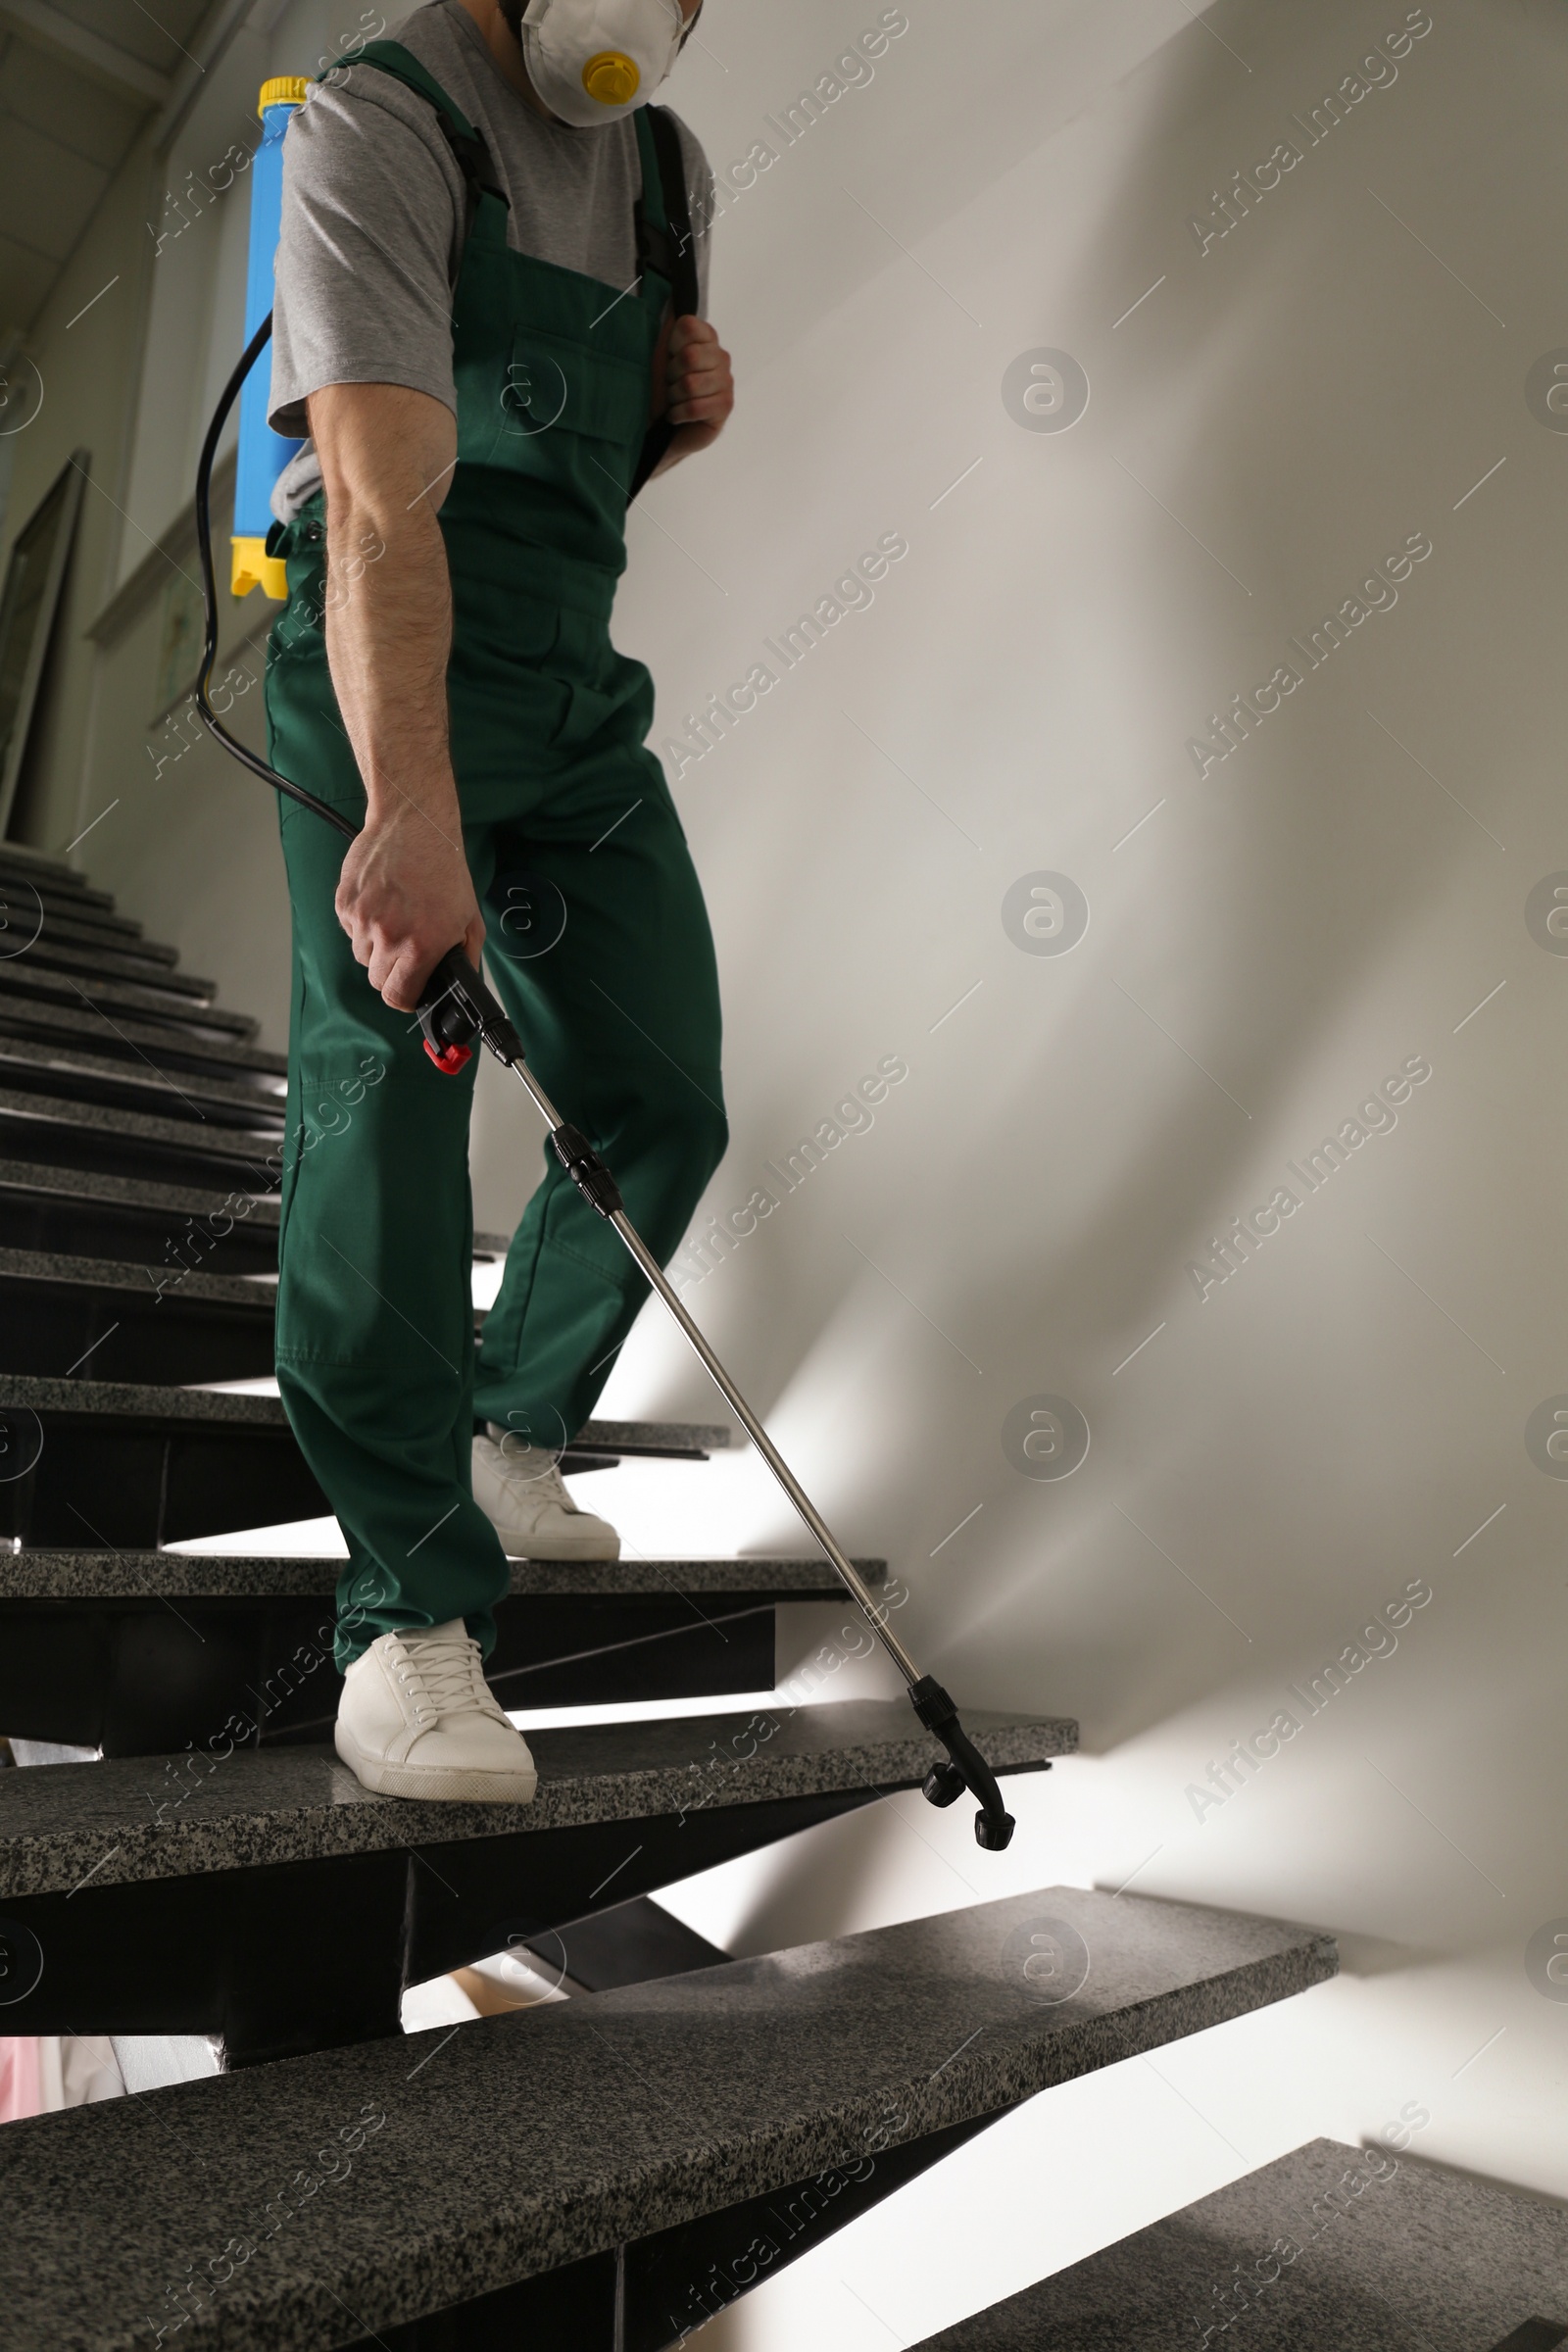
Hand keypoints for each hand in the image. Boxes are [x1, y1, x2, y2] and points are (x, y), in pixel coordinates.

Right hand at [334, 804, 484, 1012]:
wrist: (414, 825)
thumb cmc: (445, 870)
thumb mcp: (470, 918)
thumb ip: (466, 958)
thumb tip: (460, 985)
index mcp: (422, 946)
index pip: (398, 996)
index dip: (405, 998)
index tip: (410, 991)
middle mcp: (389, 936)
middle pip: (377, 980)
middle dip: (392, 973)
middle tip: (405, 951)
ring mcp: (362, 919)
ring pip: (362, 955)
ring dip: (376, 947)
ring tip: (395, 919)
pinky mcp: (344, 903)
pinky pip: (350, 930)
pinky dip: (362, 924)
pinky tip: (381, 902)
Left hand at [654, 314, 733, 466]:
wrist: (659, 427)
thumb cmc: (660, 389)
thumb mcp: (659, 353)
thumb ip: (669, 327)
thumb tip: (673, 300)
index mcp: (706, 338)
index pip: (688, 326)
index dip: (671, 344)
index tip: (669, 357)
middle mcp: (721, 357)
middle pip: (690, 356)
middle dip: (671, 375)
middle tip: (671, 384)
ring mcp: (726, 382)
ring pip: (691, 384)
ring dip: (674, 397)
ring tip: (675, 400)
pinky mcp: (725, 407)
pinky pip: (695, 407)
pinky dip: (678, 414)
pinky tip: (678, 415)